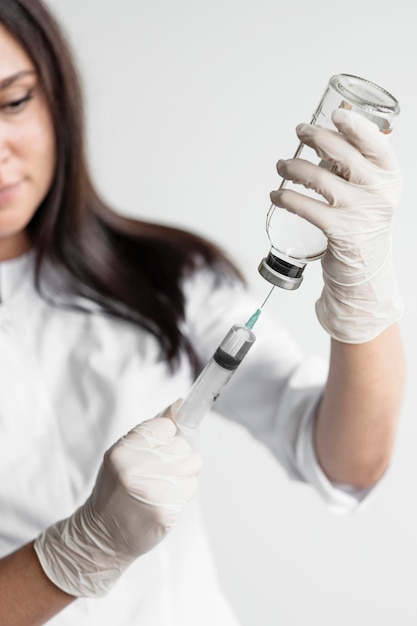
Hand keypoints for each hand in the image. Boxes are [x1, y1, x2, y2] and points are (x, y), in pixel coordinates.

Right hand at [34, 404, 201, 597]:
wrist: (102, 535)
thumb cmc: (115, 490)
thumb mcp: (123, 455)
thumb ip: (152, 430)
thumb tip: (180, 403)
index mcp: (123, 451)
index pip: (166, 427)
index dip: (163, 440)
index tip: (154, 452)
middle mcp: (137, 469)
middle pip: (183, 446)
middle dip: (175, 458)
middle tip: (155, 474)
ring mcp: (153, 491)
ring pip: (192, 464)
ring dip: (182, 474)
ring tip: (161, 486)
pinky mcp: (167, 510)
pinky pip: (192, 487)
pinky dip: (182, 493)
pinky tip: (164, 501)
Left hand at [271, 108, 402, 341]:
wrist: (364, 266)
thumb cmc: (362, 219)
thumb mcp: (370, 188)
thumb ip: (356, 160)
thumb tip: (332, 122)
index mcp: (388, 176)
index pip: (376, 144)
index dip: (355, 126)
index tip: (334, 114)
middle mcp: (378, 192)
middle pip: (344, 154)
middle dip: (316, 137)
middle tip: (300, 132)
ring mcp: (359, 212)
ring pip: (320, 178)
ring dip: (294, 167)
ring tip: (281, 166)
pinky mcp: (339, 232)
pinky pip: (307, 208)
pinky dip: (286, 199)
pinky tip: (275, 195)